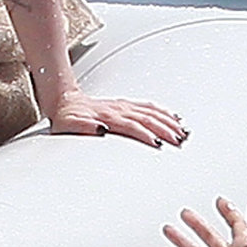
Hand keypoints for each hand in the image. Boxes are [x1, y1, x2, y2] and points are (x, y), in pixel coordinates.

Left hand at [49, 92, 187, 147]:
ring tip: (183, 132)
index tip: (160, 145)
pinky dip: (163, 111)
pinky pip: (148, 106)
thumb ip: (82, 127)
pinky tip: (173, 117)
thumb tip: (100, 130)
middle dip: (166, 129)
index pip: (132, 126)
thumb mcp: (68, 125)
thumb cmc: (66, 117)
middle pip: (147, 118)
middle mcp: (118, 109)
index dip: (146, 135)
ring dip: (168, 121)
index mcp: (107, 116)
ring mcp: (123, 105)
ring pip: (151, 111)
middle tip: (180, 141)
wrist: (63, 100)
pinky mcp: (125, 104)